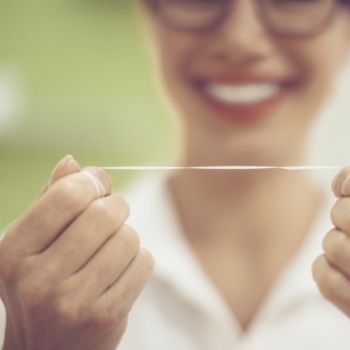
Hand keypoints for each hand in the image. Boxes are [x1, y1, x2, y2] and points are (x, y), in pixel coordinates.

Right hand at [0, 155, 153, 349]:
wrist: (49, 349)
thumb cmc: (44, 285)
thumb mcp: (32, 244)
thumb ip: (51, 200)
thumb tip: (72, 161)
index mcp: (13, 252)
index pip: (68, 195)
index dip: (94, 182)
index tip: (98, 187)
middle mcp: (37, 279)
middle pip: (105, 214)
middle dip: (116, 206)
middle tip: (112, 214)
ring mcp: (72, 302)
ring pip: (129, 237)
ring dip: (127, 237)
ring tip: (111, 251)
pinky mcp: (105, 316)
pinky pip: (144, 262)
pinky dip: (138, 261)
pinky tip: (120, 273)